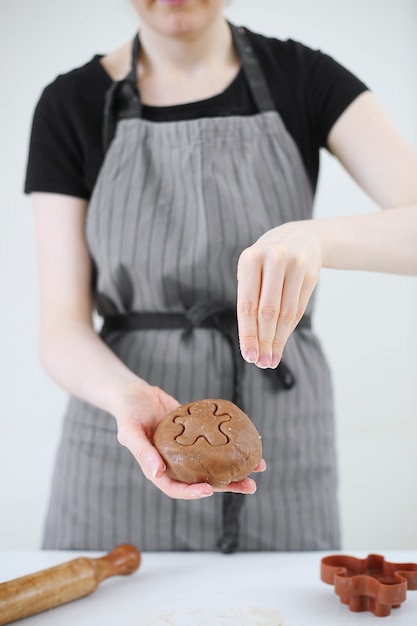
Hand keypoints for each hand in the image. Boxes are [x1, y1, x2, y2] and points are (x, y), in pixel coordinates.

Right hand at [115, 380, 264, 498]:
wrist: (134, 393)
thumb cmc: (127, 413)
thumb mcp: (129, 432)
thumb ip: (142, 452)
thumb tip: (157, 473)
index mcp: (158, 468)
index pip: (176, 488)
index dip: (193, 492)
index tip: (210, 490)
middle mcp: (175, 463)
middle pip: (203, 480)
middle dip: (227, 485)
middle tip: (250, 485)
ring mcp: (187, 450)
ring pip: (213, 463)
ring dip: (235, 467)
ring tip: (258, 467)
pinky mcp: (196, 433)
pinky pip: (214, 441)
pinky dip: (229, 443)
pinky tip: (246, 441)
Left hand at [237, 220, 321, 368]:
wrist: (299, 238)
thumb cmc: (266, 262)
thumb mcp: (252, 272)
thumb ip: (249, 300)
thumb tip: (251, 343)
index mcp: (250, 259)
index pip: (247, 305)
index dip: (248, 333)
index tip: (248, 356)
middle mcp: (273, 259)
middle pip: (267, 312)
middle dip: (264, 341)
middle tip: (260, 362)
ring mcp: (295, 265)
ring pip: (286, 313)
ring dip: (278, 340)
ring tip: (271, 358)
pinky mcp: (311, 274)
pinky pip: (299, 309)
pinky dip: (289, 330)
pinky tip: (281, 343)